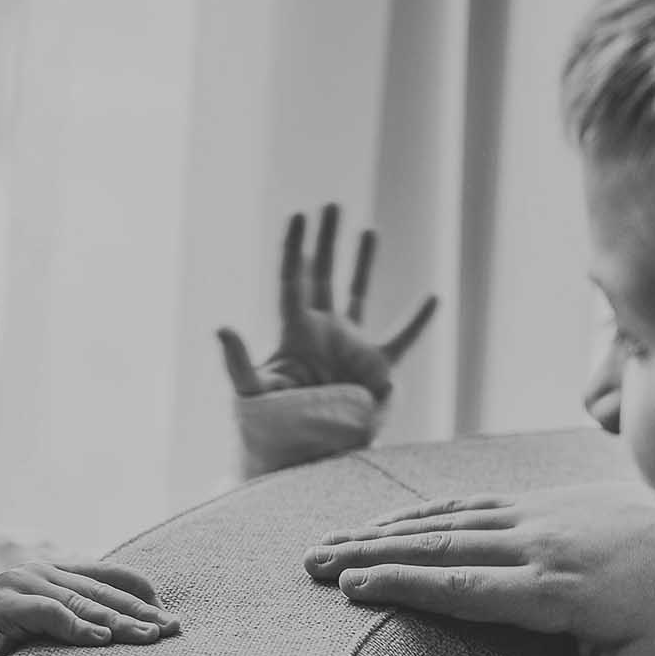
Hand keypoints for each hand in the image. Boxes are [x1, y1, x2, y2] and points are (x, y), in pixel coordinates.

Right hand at [0, 561, 180, 645]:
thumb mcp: (42, 632)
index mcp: (53, 574)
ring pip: (82, 601)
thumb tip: (118, 639)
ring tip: (148, 637)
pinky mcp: (5, 604)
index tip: (167, 615)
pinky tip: (101, 641)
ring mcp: (22, 584)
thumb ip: (73, 625)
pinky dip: (77, 627)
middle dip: (140, 610)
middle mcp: (41, 572)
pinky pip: (49, 613)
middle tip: (173, 628)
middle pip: (103, 590)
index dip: (139, 592)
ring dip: (119, 621)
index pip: (108, 575)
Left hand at [217, 203, 438, 402]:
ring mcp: (350, 346)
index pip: (294, 278)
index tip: (299, 214)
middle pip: (323, 274)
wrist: (306, 451)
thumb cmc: (272, 424)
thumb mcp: (252, 390)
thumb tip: (220, 327)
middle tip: (331, 205)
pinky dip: (419, 321)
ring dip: (363, 262)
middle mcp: (322, 331)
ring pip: (359, 293)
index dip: (295, 247)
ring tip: (369, 228)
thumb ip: (238, 360)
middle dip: (327, 239)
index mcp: (295, 331)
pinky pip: (403, 338)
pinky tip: (434, 297)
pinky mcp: (376, 367)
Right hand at [303, 481, 654, 655]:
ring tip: (327, 543)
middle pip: (438, 547)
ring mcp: (535, 516)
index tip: (352, 586)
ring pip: (444, 521)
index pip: (463, 586)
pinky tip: (382, 524)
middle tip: (312, 564)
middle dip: (370, 554)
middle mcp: (537, 544)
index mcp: (555, 590)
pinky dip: (418, 514)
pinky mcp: (538, 501)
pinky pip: (466, 504)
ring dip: (380, 531)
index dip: (404, 584)